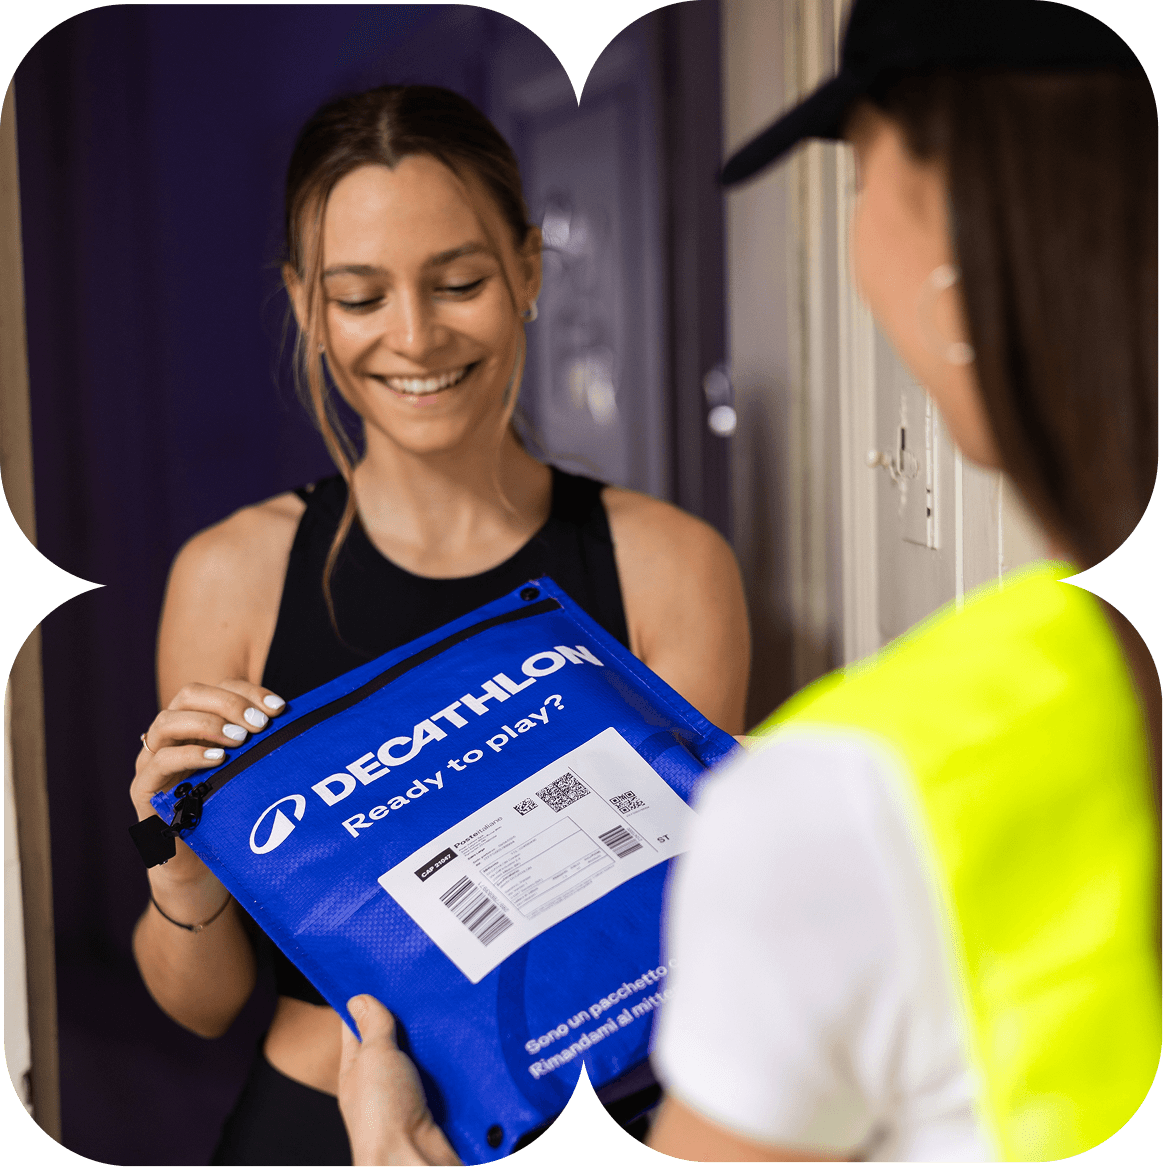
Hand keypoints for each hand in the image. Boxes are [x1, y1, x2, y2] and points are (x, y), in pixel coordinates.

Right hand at [131, 679, 286, 884]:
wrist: (199, 863)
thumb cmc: (227, 810)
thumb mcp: (246, 770)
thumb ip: (259, 745)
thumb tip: (296, 721)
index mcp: (196, 723)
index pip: (218, 688)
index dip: (248, 692)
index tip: (280, 708)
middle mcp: (171, 736)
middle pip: (189, 694)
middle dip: (228, 702)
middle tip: (260, 724)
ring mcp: (151, 760)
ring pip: (166, 721)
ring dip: (208, 724)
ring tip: (240, 741)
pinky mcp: (143, 790)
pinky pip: (159, 762)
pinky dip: (190, 754)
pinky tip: (219, 760)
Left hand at [338, 995, 460, 1166]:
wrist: (412, 1160)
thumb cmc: (383, 1113)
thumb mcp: (374, 1056)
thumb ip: (372, 1025)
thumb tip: (357, 999)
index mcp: (357, 1068)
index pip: (359, 1027)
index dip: (368, 1001)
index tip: (384, 974)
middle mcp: (381, 1081)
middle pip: (395, 1039)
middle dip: (409, 1017)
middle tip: (426, 986)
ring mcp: (409, 1093)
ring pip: (423, 1055)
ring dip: (434, 1039)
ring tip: (449, 1009)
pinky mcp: (436, 1103)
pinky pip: (445, 1074)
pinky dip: (453, 1060)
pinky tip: (464, 1040)